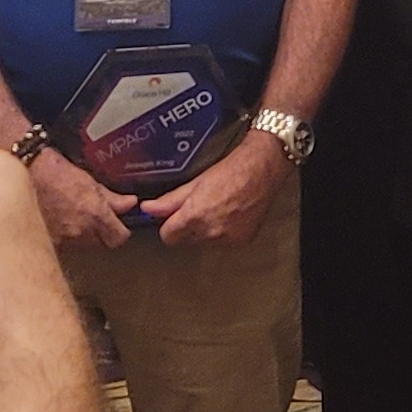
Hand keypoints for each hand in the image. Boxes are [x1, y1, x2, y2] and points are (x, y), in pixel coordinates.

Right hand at [22, 136, 133, 251]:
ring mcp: (61, 239)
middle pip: (101, 245)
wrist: (21, 173)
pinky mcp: (45, 242)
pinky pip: (63, 246)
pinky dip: (64, 237)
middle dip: (102, 234)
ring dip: (82, 236)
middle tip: (96, 219)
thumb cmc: (52, 171)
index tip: (118, 225)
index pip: (118, 238)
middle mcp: (78, 231)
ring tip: (73, 216)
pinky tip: (59, 222)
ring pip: (82, 247)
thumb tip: (129, 203)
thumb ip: (111, 197)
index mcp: (93, 214)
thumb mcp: (88, 180)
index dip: (120, 231)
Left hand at [143, 131, 285, 246]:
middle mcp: (211, 232)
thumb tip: (148, 209)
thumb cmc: (232, 170)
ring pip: (203, 243)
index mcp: (195, 217)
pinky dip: (222, 232)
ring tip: (217, 208)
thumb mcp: (196, 182)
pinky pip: (222, 243)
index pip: (168, 237)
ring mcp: (228, 239)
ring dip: (205, 231)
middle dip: (187, 228)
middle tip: (199, 207)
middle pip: (185, 241)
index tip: (175, 216)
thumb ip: (169, 201)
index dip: (169, 225)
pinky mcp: (242, 241)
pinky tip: (230, 215)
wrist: (263, 168)